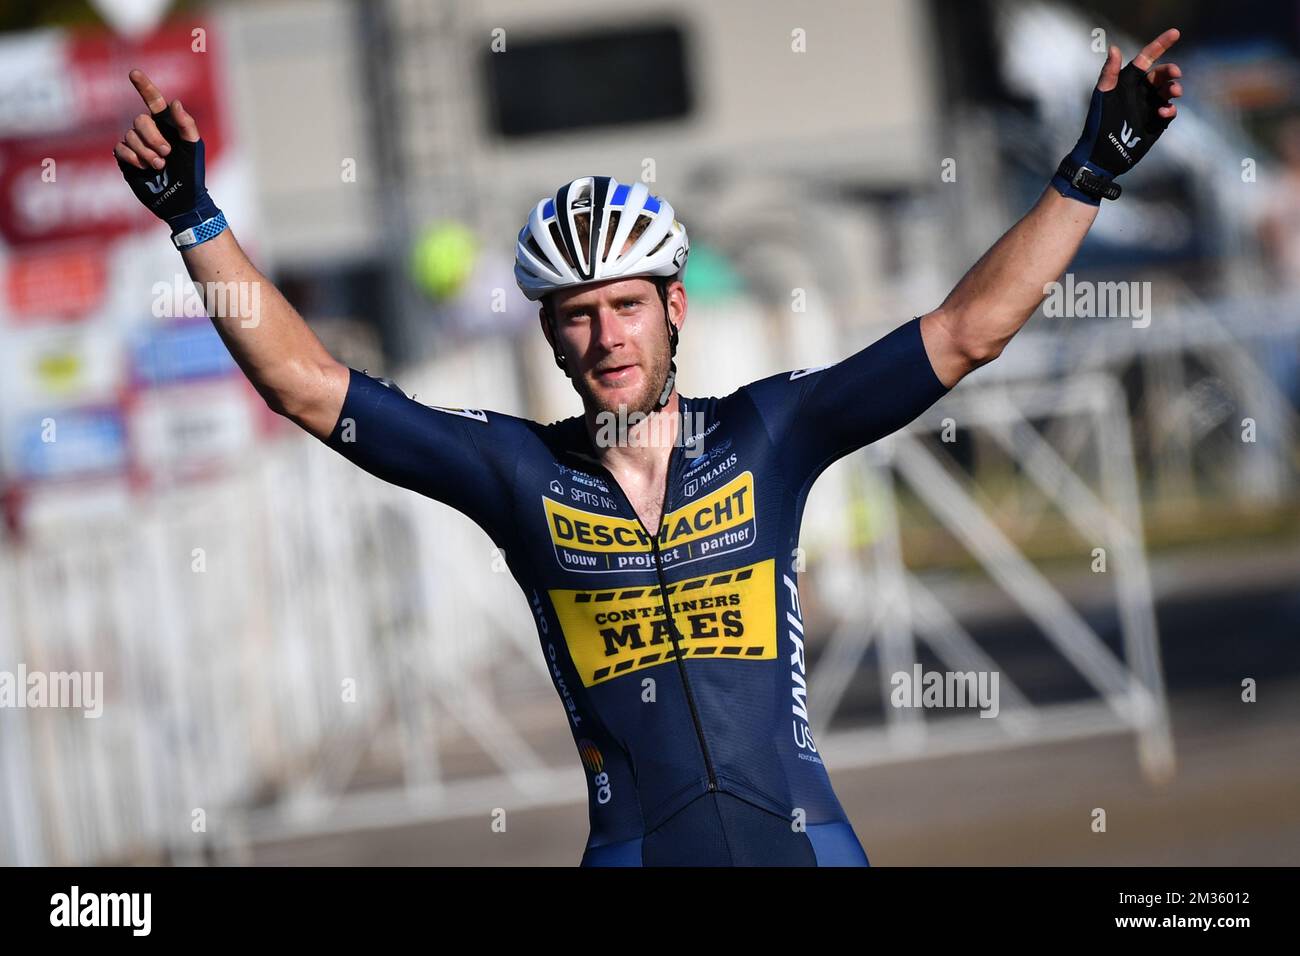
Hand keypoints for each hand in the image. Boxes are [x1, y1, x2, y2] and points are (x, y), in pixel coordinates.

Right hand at [115, 69, 219, 234]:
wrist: (181, 200)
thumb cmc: (192, 174)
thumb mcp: (193, 148)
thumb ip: (186, 125)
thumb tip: (175, 102)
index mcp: (167, 126)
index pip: (153, 101)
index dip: (143, 86)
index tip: (134, 73)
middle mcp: (150, 132)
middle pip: (140, 121)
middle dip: (153, 137)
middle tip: (167, 153)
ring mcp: (137, 145)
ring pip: (130, 136)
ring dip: (146, 152)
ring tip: (160, 166)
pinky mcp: (126, 159)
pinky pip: (120, 148)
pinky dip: (132, 158)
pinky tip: (144, 168)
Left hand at [1052, 28, 1183, 203]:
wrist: (1101, 155)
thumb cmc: (1098, 124)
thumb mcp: (1103, 97)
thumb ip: (1109, 73)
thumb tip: (1114, 48)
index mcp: (1128, 83)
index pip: (1146, 59)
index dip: (1160, 45)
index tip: (1176, 33)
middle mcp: (1140, 93)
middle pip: (1161, 75)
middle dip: (1170, 71)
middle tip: (1175, 74)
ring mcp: (1148, 107)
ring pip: (1168, 92)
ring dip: (1173, 89)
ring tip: (1172, 93)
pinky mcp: (1155, 123)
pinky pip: (1169, 112)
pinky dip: (1170, 109)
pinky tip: (1163, 113)